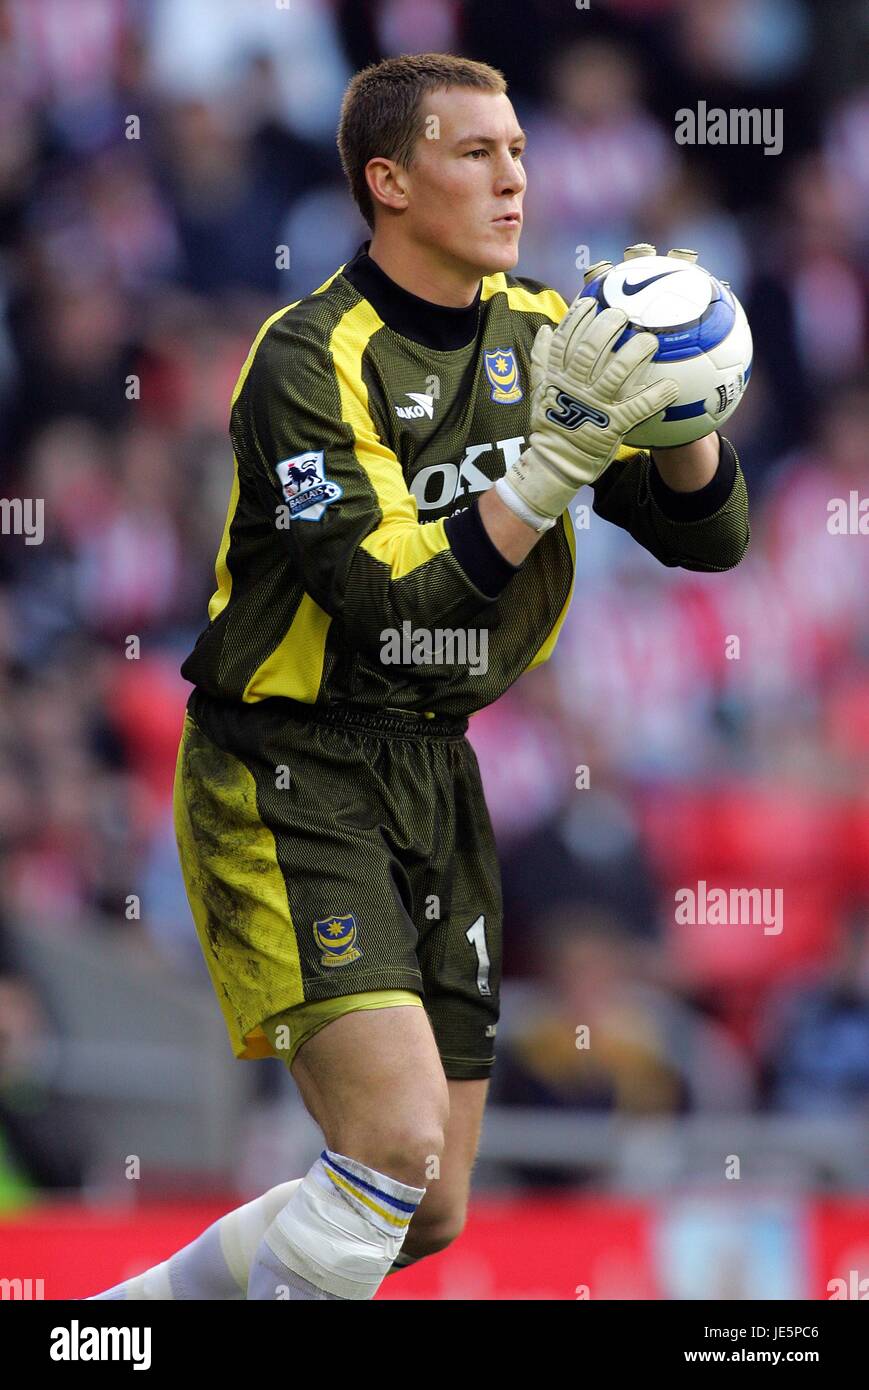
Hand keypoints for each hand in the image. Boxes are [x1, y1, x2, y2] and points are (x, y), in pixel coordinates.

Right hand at [496, 296, 679, 527]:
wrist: (556, 463)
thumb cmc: (551, 425)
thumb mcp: (540, 391)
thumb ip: (542, 360)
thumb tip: (545, 329)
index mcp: (557, 377)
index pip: (565, 340)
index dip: (578, 318)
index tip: (592, 302)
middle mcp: (574, 387)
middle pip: (590, 350)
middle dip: (608, 328)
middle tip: (624, 315)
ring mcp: (593, 407)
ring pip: (615, 374)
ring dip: (635, 354)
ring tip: (650, 340)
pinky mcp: (612, 425)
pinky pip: (637, 408)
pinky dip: (655, 397)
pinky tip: (672, 386)